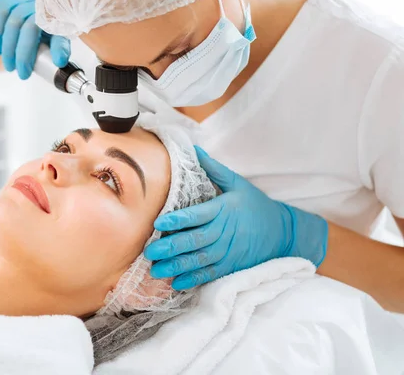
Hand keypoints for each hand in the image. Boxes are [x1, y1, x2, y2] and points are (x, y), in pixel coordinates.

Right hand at [0, 0, 70, 79]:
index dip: (60, 47)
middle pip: (32, 28)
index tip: (58, 62)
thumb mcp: (48, 49)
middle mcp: (44, 9)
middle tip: (22, 74)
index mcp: (59, 23)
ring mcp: (28, 2)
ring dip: (9, 47)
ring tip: (9, 66)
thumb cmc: (39, 39)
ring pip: (15, 22)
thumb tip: (59, 68)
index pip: (60, 33)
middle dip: (24, 54)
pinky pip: (2, 11)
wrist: (22, 21)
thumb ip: (51, 57)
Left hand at [144, 146, 327, 289]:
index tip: (158, 222)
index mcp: (223, 210)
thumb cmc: (255, 205)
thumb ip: (214, 168)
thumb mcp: (238, 183)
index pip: (197, 215)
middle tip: (149, 251)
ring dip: (177, 266)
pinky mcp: (231, 266)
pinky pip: (211, 274)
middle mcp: (224, 232)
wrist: (283, 233)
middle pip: (195, 240)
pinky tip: (177, 284)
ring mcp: (228, 251)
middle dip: (171, 247)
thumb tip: (193, 149)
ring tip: (156, 270)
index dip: (178, 220)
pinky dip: (194, 280)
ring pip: (200, 260)